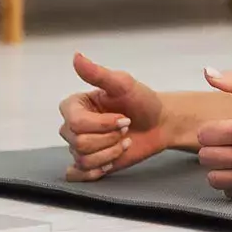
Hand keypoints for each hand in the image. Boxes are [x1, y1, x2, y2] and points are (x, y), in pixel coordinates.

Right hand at [59, 53, 171, 181]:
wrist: (159, 123)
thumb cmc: (142, 101)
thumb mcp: (123, 84)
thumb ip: (98, 73)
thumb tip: (76, 56)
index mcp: (74, 105)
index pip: (75, 123)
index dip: (103, 124)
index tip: (124, 117)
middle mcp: (72, 126)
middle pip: (79, 143)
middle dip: (110, 138)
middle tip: (126, 128)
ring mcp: (79, 146)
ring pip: (84, 159)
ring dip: (111, 153)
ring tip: (124, 142)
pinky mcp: (88, 164)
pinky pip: (78, 174)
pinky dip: (95, 171)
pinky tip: (110, 161)